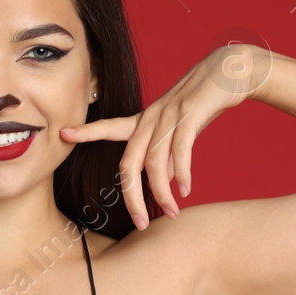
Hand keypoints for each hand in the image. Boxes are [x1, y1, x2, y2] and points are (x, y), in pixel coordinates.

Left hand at [58, 44, 262, 229]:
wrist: (232, 70)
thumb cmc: (204, 102)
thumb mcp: (181, 127)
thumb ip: (167, 152)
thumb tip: (161, 181)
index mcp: (146, 119)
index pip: (110, 127)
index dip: (87, 132)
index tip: (63, 134)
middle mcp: (152, 116)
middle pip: (130, 163)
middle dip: (132, 197)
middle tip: (140, 224)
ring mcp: (170, 114)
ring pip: (154, 162)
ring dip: (161, 193)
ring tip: (172, 212)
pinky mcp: (191, 113)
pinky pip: (180, 150)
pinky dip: (181, 174)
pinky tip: (185, 190)